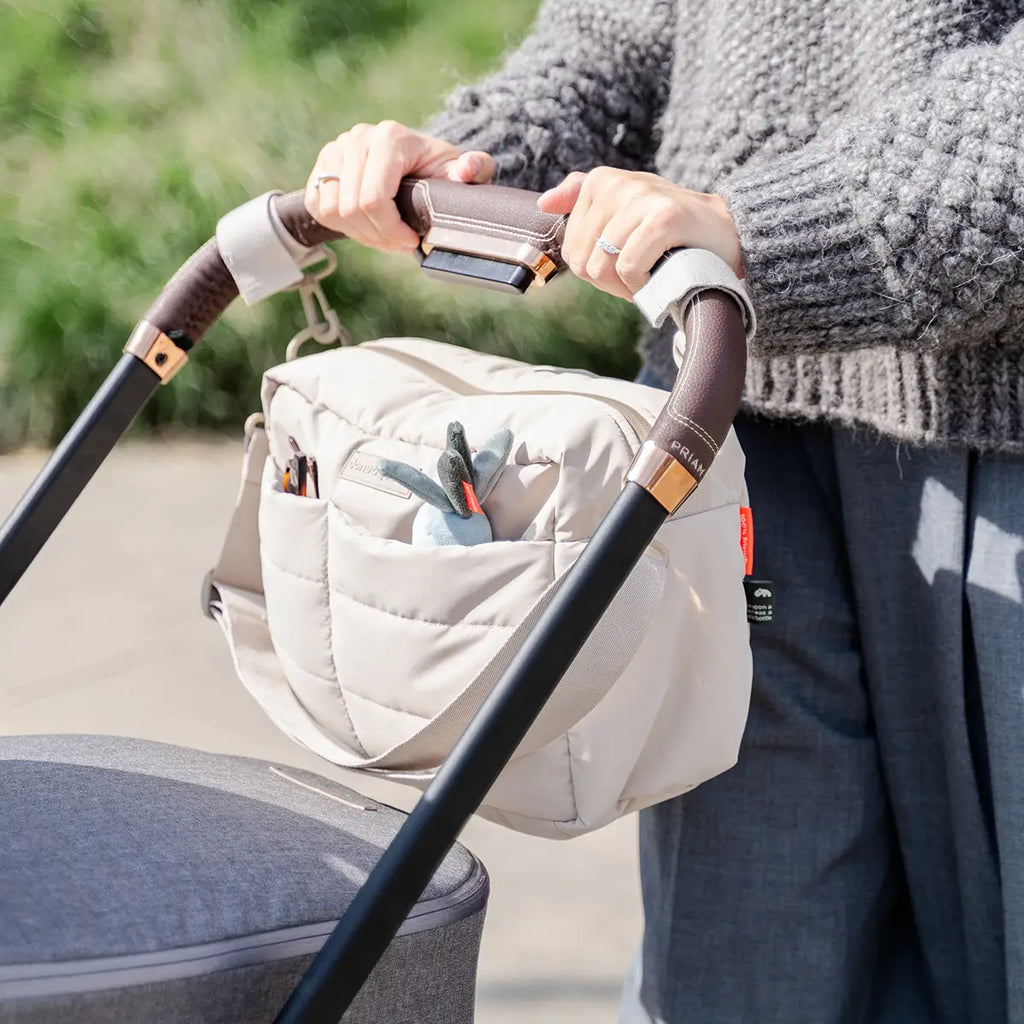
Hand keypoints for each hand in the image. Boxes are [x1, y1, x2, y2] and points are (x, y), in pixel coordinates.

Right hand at [305, 121, 493, 252]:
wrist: (415, 159)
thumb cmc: (439, 170)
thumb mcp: (461, 170)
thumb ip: (474, 168)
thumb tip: (468, 169)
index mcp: (390, 138)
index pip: (373, 199)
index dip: (391, 231)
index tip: (411, 242)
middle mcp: (358, 138)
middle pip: (351, 209)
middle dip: (378, 236)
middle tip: (400, 244)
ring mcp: (336, 150)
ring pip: (333, 211)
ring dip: (360, 234)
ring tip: (385, 235)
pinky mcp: (321, 165)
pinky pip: (320, 208)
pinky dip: (343, 226)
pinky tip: (367, 226)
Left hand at [537, 168, 742, 299]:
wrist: (727, 232)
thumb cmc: (671, 229)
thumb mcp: (625, 207)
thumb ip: (583, 197)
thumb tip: (544, 203)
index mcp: (601, 181)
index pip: (571, 249)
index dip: (595, 270)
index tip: (623, 263)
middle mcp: (618, 183)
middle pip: (582, 261)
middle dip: (609, 281)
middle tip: (640, 272)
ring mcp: (641, 198)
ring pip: (602, 266)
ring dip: (627, 286)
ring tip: (652, 272)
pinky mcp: (663, 217)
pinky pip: (628, 268)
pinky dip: (643, 284)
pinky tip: (661, 273)